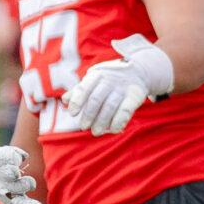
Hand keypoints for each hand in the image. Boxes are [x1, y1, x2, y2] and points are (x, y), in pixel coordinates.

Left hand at [0, 110, 40, 203]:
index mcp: (7, 155)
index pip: (14, 155)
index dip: (8, 157)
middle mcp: (13, 169)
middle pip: (20, 170)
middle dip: (11, 172)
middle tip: (4, 174)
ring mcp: (15, 185)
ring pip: (26, 185)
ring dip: (20, 186)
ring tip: (8, 188)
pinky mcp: (12, 199)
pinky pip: (25, 203)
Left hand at [59, 37, 173, 135]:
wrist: (138, 71)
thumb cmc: (109, 78)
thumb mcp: (93, 80)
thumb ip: (79, 90)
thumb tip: (64, 100)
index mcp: (96, 75)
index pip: (84, 88)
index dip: (77, 101)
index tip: (73, 113)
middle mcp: (109, 80)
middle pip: (96, 99)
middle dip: (89, 115)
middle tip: (84, 127)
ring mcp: (122, 88)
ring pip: (110, 106)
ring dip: (102, 121)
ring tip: (96, 132)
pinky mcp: (134, 96)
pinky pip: (125, 110)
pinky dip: (118, 122)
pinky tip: (113, 130)